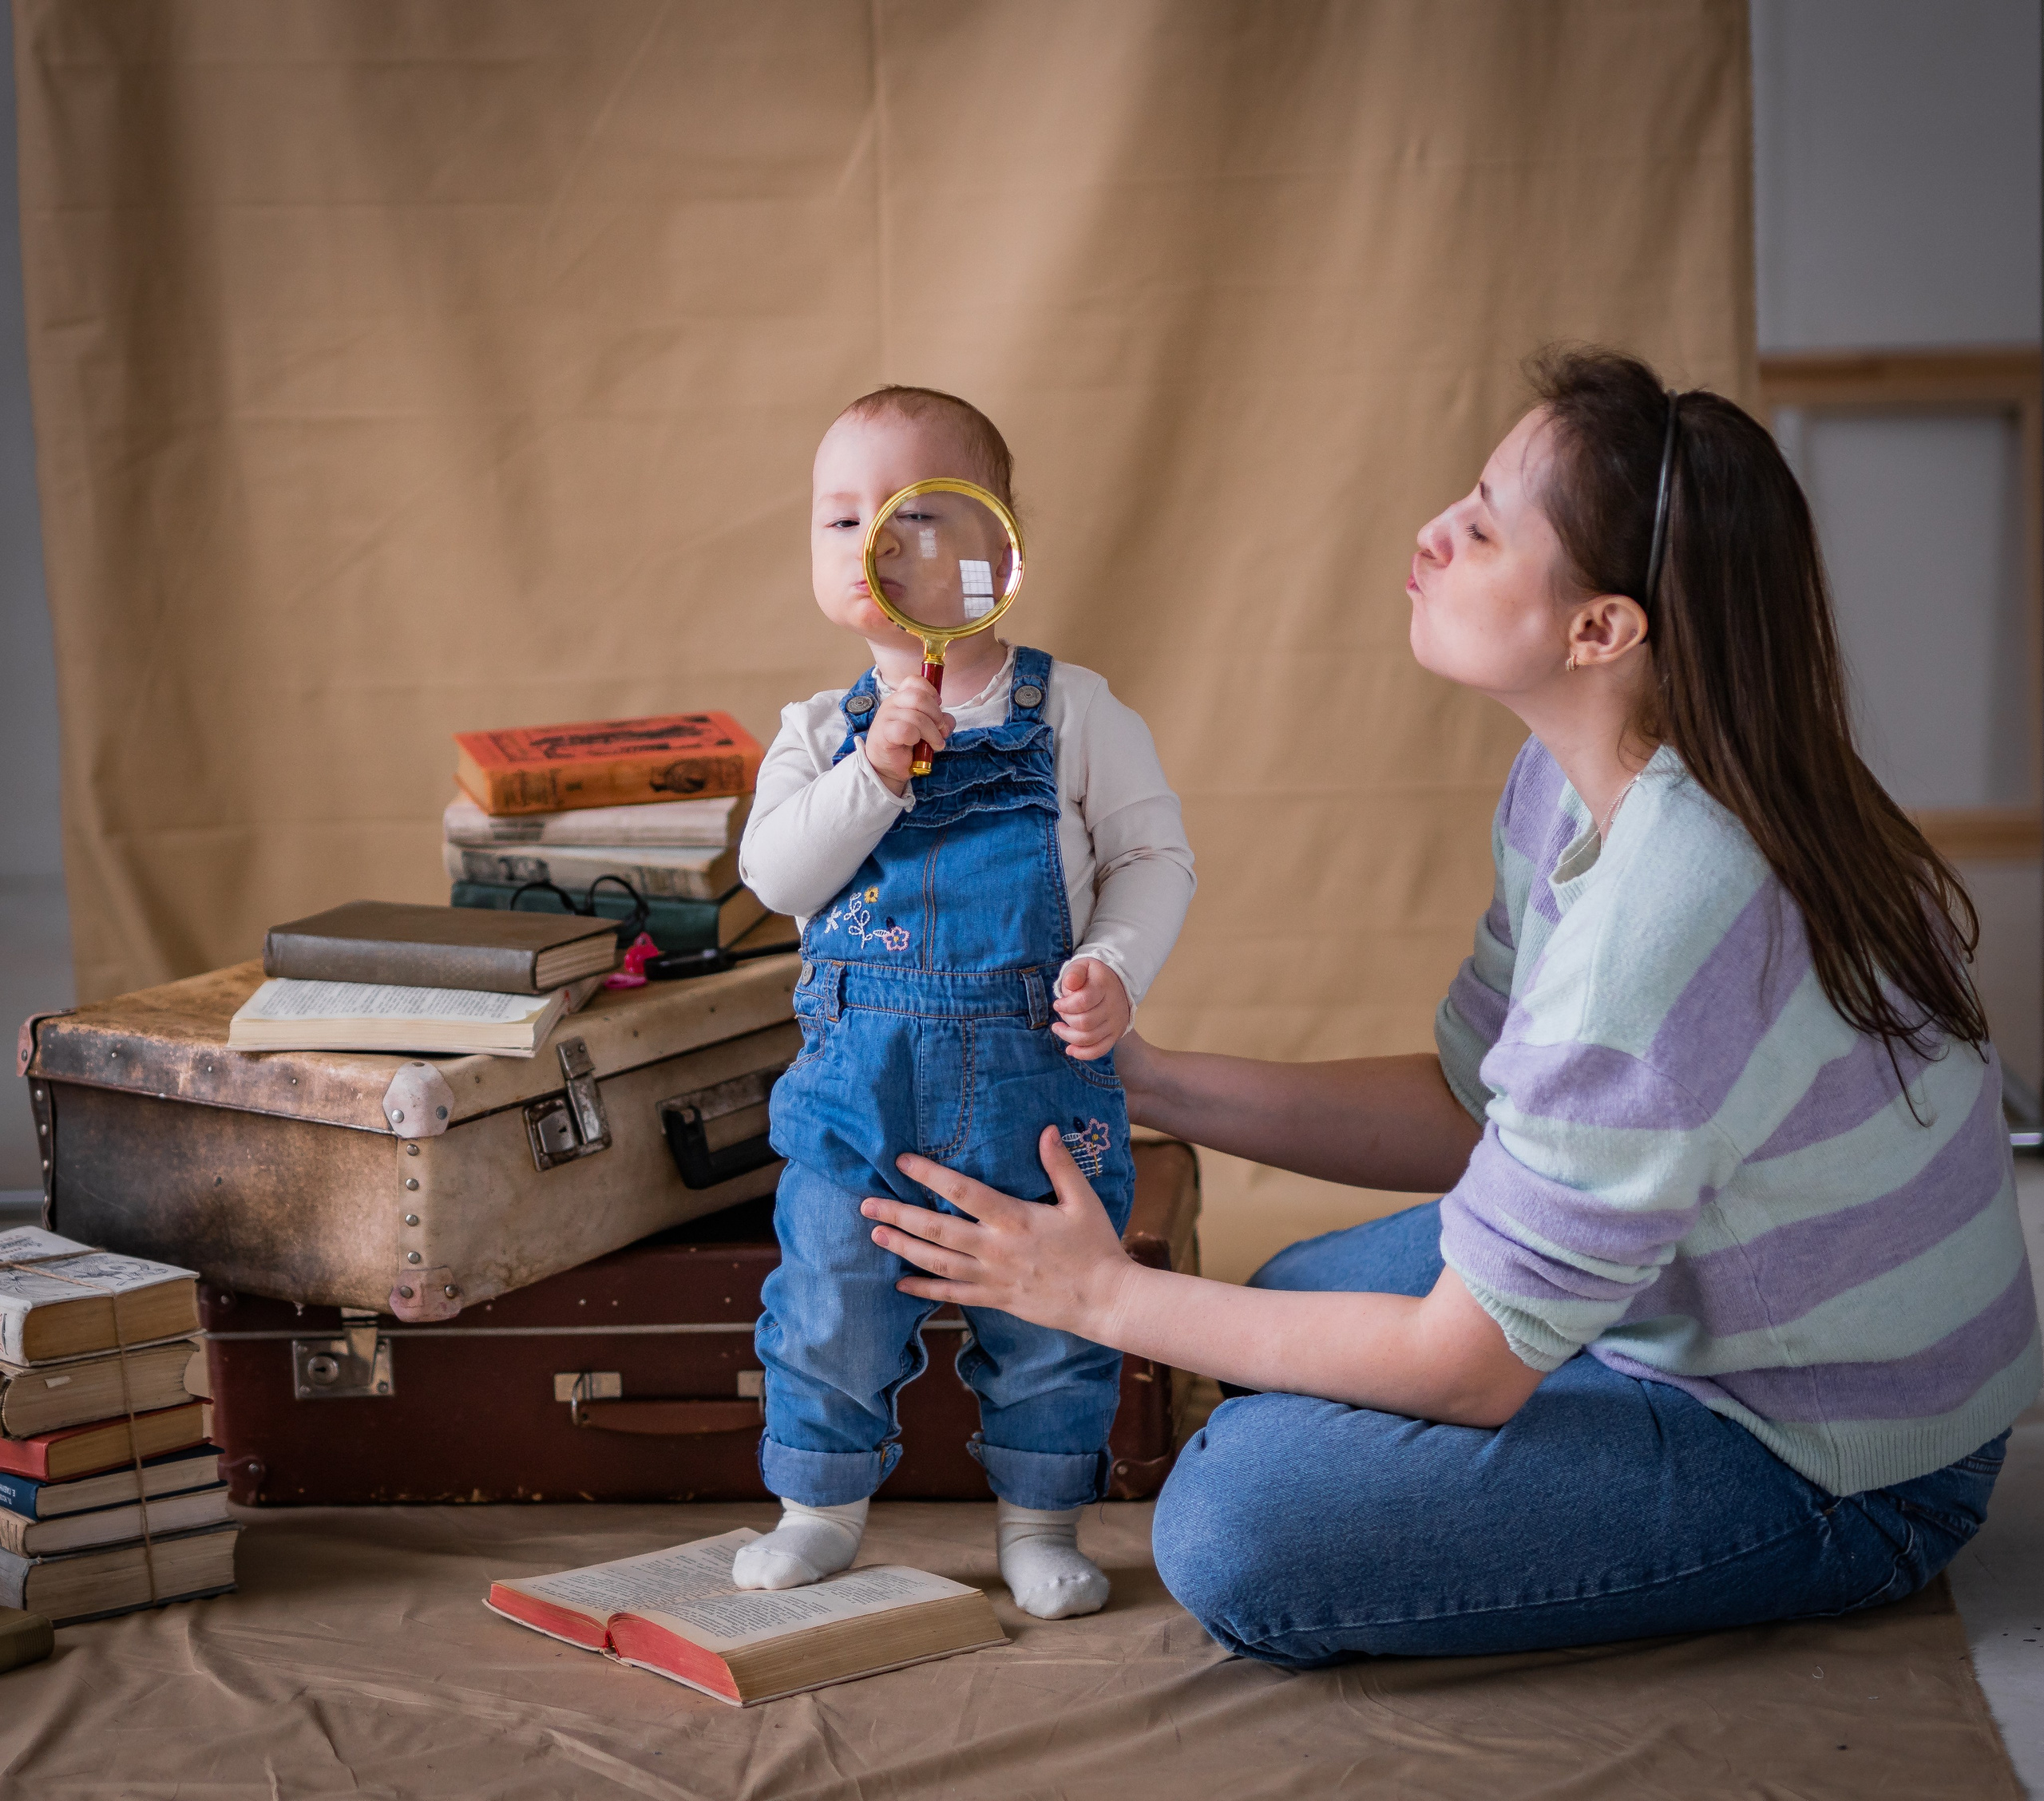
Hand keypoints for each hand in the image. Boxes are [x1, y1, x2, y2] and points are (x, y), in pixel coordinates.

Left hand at [861, 1126, 1137, 1337]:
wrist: (1106, 1299)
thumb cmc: (1096, 1246)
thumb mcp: (1082, 1200)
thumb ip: (1060, 1165)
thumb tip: (1046, 1130)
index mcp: (1015, 1219)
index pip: (962, 1192)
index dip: (929, 1176)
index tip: (902, 1161)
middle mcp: (996, 1248)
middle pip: (937, 1230)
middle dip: (899, 1215)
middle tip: (866, 1204)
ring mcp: (992, 1277)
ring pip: (937, 1262)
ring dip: (903, 1248)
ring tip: (875, 1235)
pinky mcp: (995, 1299)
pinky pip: (953, 1296)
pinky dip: (925, 1290)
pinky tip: (901, 1283)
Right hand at [863, 676, 951, 793]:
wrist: (887, 767)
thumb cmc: (906, 745)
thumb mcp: (928, 730)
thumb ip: (941, 722)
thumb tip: (948, 721)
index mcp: (901, 697)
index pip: (914, 681)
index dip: (931, 691)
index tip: (939, 705)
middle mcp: (892, 703)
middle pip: (920, 697)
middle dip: (937, 715)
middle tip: (941, 730)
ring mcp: (886, 716)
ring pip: (916, 717)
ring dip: (932, 733)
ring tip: (936, 744)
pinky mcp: (883, 733)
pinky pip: (906, 729)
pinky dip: (916, 738)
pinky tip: (916, 745)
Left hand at [1052, 957, 1129, 1059]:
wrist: (1116, 984)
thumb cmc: (1093, 976)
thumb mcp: (1083, 966)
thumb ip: (1074, 973)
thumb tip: (1069, 984)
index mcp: (1104, 986)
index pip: (1083, 1002)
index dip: (1065, 1006)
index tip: (1057, 1004)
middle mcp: (1113, 1006)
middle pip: (1085, 1023)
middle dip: (1066, 1019)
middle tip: (1061, 1013)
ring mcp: (1115, 1023)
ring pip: (1089, 1038)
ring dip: (1068, 1036)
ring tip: (1058, 1028)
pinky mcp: (1115, 1035)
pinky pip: (1100, 1050)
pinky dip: (1083, 1054)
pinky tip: (1070, 1049)